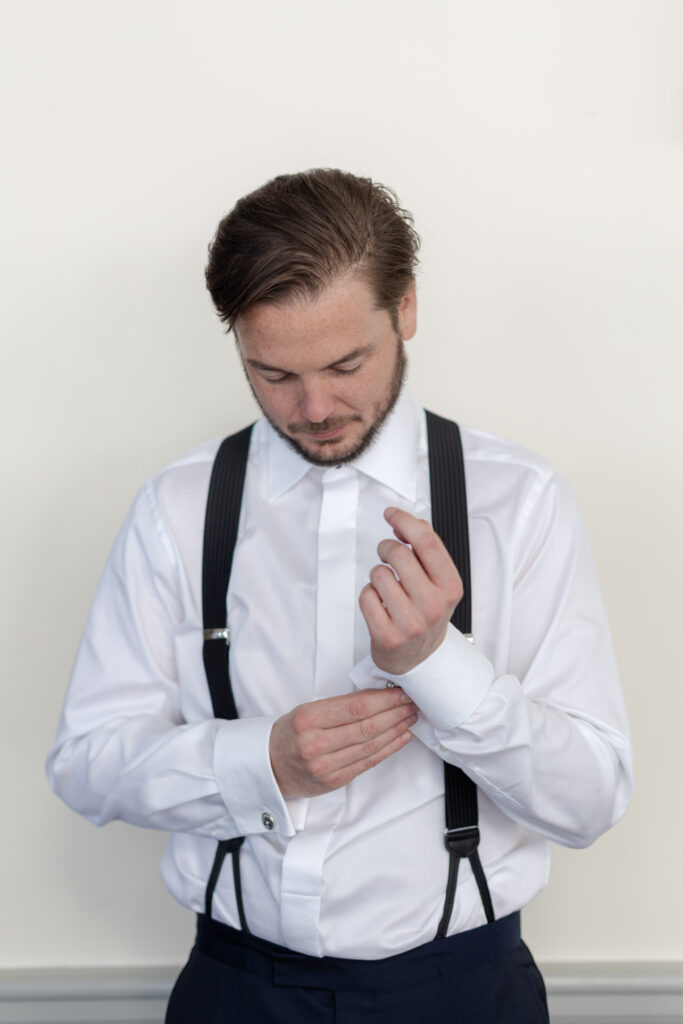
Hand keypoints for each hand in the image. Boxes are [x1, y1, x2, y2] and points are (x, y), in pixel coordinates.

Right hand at [269, 687, 417, 796]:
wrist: (271, 765)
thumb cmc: (292, 733)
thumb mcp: (308, 711)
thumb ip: (340, 706)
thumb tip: (378, 696)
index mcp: (308, 719)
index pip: (355, 707)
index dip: (384, 700)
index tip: (401, 692)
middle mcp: (315, 743)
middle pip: (367, 726)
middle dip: (395, 713)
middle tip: (412, 703)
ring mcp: (325, 766)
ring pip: (370, 745)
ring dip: (396, 729)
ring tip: (410, 717)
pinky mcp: (334, 781)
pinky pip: (368, 763)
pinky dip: (389, 748)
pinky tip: (401, 737)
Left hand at [359, 507, 462, 674]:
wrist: (419, 658)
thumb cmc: (426, 612)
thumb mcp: (439, 582)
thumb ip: (427, 550)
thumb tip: (407, 523)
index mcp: (450, 587)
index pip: (427, 542)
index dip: (405, 522)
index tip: (392, 514)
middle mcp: (433, 605)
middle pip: (399, 554)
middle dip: (386, 547)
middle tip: (387, 555)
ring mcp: (410, 623)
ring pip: (378, 574)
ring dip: (377, 574)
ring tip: (387, 586)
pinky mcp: (387, 636)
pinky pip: (366, 596)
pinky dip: (369, 595)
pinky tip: (380, 604)